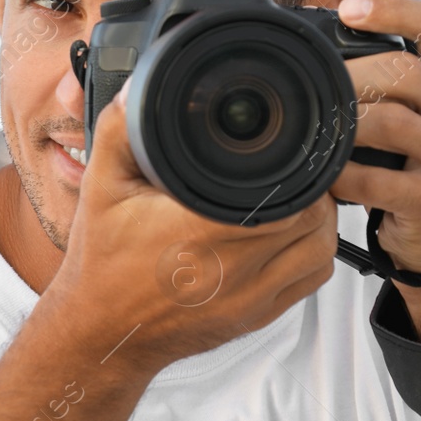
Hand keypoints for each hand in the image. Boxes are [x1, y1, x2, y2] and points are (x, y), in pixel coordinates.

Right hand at [46, 78, 338, 375]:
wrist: (101, 331)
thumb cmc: (102, 264)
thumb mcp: (100, 186)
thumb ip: (119, 131)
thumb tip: (139, 89)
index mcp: (201, 232)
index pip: (285, 195)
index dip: (294, 168)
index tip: (282, 151)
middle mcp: (232, 270)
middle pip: (311, 217)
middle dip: (307, 187)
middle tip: (287, 169)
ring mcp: (251, 299)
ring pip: (320, 249)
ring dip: (316, 220)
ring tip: (293, 198)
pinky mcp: (257, 318)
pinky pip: (311, 280)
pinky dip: (311, 253)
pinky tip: (290, 236)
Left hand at [329, 0, 420, 277]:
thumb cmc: (410, 165)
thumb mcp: (402, 108)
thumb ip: (371, 55)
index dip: (396, 9)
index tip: (349, 9)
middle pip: (407, 71)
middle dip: (350, 74)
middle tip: (311, 81)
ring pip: (392, 123)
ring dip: (342, 124)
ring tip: (313, 128)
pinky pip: (377, 180)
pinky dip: (340, 175)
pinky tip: (322, 174)